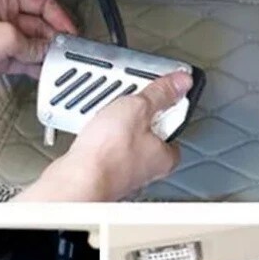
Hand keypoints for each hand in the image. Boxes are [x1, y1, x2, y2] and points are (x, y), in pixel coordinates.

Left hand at [0, 0, 76, 91]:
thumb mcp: (2, 36)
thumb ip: (30, 42)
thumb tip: (47, 49)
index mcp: (2, 1)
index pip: (41, 3)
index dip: (59, 17)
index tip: (71, 32)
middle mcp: (2, 18)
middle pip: (39, 26)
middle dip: (53, 39)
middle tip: (66, 51)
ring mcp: (0, 39)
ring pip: (32, 45)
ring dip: (45, 55)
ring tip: (58, 63)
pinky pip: (23, 60)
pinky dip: (35, 66)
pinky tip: (44, 72)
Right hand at [16, 71, 192, 200]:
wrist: (77, 177)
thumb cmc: (110, 154)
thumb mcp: (139, 109)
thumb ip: (160, 94)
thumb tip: (181, 82)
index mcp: (165, 156)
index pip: (174, 128)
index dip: (166, 108)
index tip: (159, 92)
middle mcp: (146, 169)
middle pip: (148, 133)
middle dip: (137, 116)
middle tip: (128, 102)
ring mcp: (122, 171)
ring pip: (124, 140)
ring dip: (116, 126)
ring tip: (107, 114)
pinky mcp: (101, 171)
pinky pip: (104, 148)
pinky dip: (99, 138)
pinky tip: (92, 131)